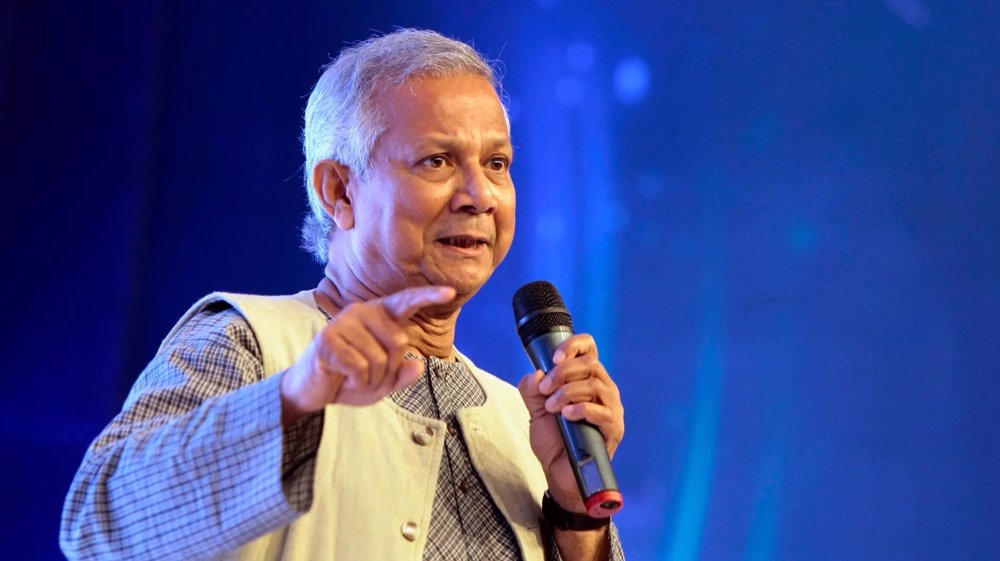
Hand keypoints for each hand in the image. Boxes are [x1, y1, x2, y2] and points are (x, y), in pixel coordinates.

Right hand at [280, 285, 455, 423]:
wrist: (313, 390)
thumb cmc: (349, 379)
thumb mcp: (382, 383)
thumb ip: (402, 376)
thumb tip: (418, 365)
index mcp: (378, 317)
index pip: (406, 302)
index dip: (428, 296)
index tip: (450, 291)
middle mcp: (361, 312)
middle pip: (399, 342)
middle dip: (388, 370)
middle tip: (367, 375)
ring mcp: (343, 323)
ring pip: (378, 359)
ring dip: (370, 380)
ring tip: (352, 376)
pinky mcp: (328, 340)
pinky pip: (359, 367)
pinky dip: (356, 382)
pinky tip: (342, 378)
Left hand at [518, 334, 624, 512]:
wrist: (559, 475)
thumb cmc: (554, 441)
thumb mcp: (536, 410)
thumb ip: (531, 390)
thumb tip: (536, 374)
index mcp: (586, 379)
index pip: (589, 349)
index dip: (574, 346)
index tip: (554, 358)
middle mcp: (603, 389)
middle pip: (591, 364)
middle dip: (563, 373)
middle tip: (545, 390)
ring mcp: (611, 408)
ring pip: (595, 385)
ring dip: (568, 392)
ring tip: (552, 407)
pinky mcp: (614, 429)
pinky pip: (603, 412)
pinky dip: (582, 409)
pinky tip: (567, 415)